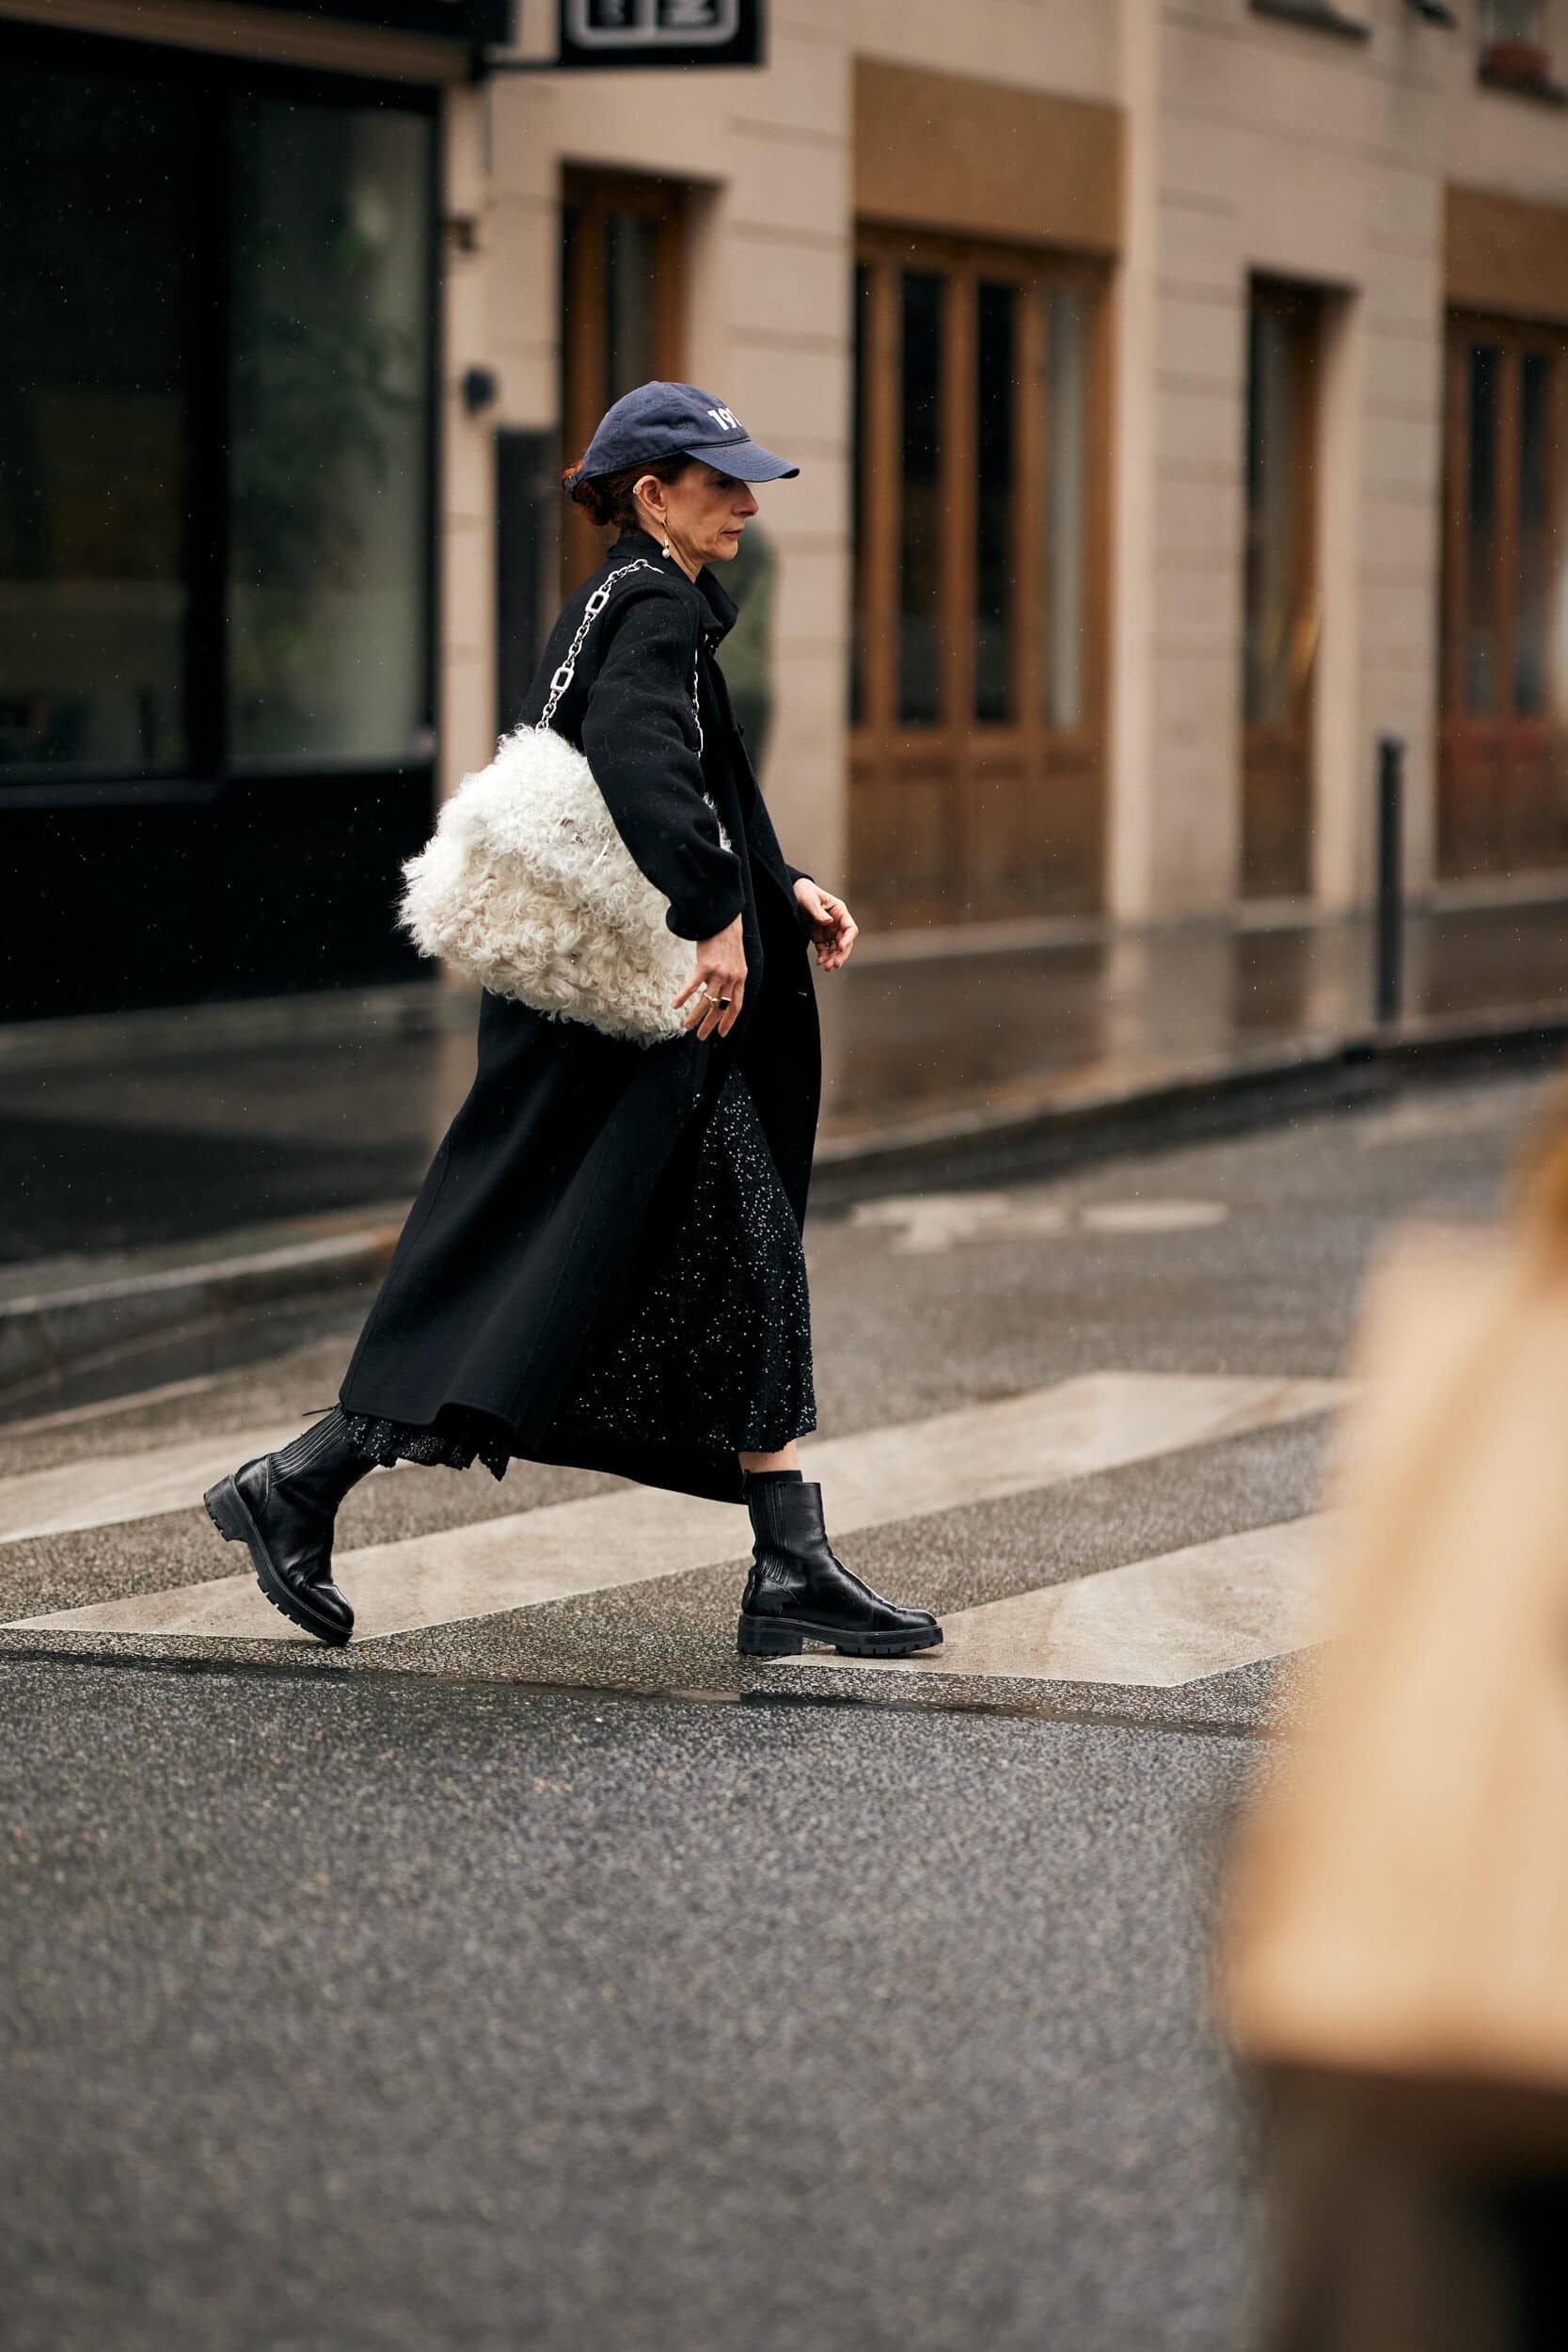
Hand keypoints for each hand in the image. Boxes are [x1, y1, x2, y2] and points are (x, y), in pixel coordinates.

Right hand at [673, 913, 745, 1038]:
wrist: (724, 920)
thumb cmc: (727, 939)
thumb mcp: (735, 960)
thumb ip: (730, 975)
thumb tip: (720, 988)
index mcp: (741, 978)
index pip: (736, 1006)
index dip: (729, 1021)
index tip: (721, 1033)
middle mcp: (732, 978)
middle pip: (721, 1008)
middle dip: (710, 1024)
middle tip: (701, 1035)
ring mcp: (719, 973)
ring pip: (707, 1001)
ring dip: (695, 1016)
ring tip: (687, 1026)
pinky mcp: (705, 966)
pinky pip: (692, 986)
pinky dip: (683, 997)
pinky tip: (675, 1005)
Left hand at [793, 879, 857, 971]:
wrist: (792, 893)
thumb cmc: (804, 891)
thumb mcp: (809, 899)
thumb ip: (818, 912)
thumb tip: (828, 922)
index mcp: (839, 911)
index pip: (850, 928)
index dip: (848, 939)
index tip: (840, 947)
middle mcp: (837, 923)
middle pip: (845, 942)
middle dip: (841, 954)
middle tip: (835, 964)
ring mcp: (829, 931)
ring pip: (835, 949)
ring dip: (832, 959)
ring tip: (827, 968)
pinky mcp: (820, 936)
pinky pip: (824, 949)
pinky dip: (823, 957)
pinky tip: (820, 962)